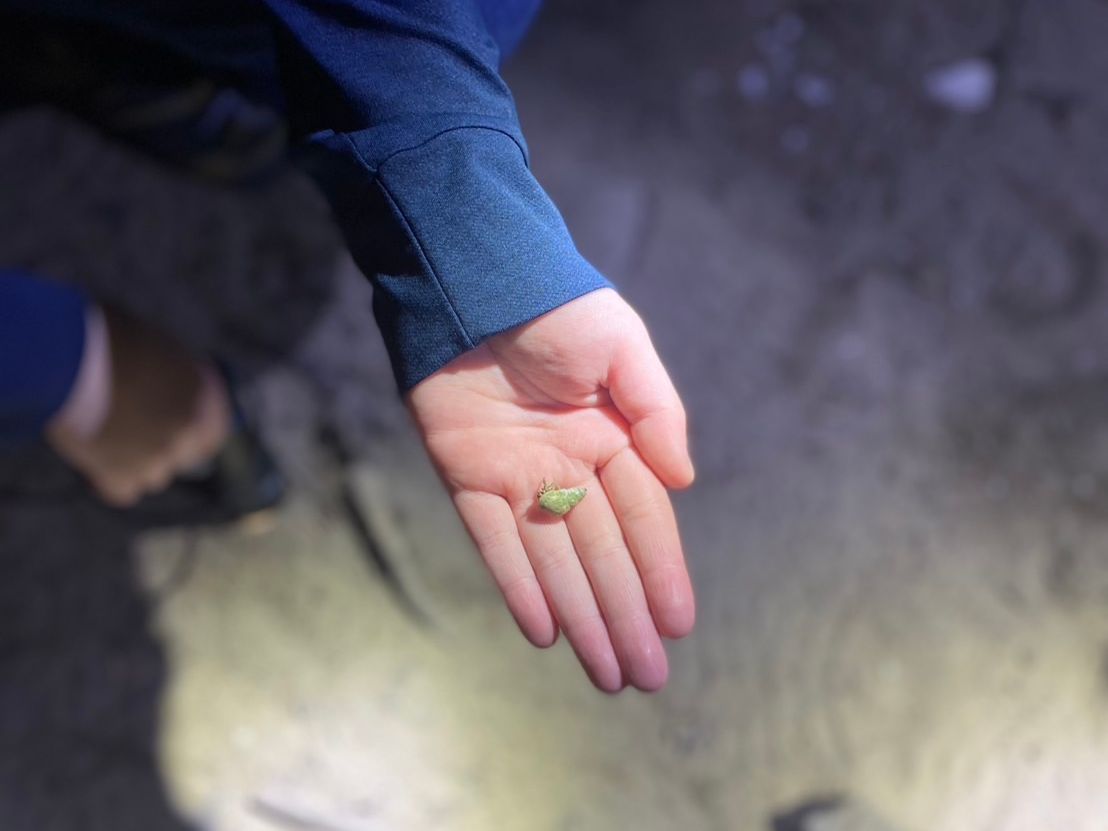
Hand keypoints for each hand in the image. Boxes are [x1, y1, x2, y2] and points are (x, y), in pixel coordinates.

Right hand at [48, 306, 230, 506]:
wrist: (69, 354)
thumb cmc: (106, 337)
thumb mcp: (154, 349)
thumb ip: (169, 377)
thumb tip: (165, 388)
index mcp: (201, 393)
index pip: (215, 431)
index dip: (195, 436)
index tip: (177, 434)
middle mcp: (188, 427)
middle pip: (183, 456)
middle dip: (161, 449)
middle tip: (132, 435)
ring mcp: (159, 455)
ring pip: (154, 475)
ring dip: (134, 464)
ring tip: (104, 440)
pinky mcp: (123, 475)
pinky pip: (123, 490)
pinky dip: (107, 480)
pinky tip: (92, 462)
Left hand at [408, 288, 694, 691]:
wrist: (474, 276)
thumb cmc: (558, 306)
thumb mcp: (623, 347)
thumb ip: (657, 411)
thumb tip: (685, 480)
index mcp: (613, 439)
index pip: (644, 521)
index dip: (662, 573)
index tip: (678, 625)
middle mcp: (569, 467)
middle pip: (602, 556)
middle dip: (625, 616)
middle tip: (644, 679)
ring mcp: (518, 476)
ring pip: (554, 562)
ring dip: (580, 618)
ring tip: (605, 673)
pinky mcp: (468, 475)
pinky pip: (493, 541)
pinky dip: (517, 586)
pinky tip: (545, 632)